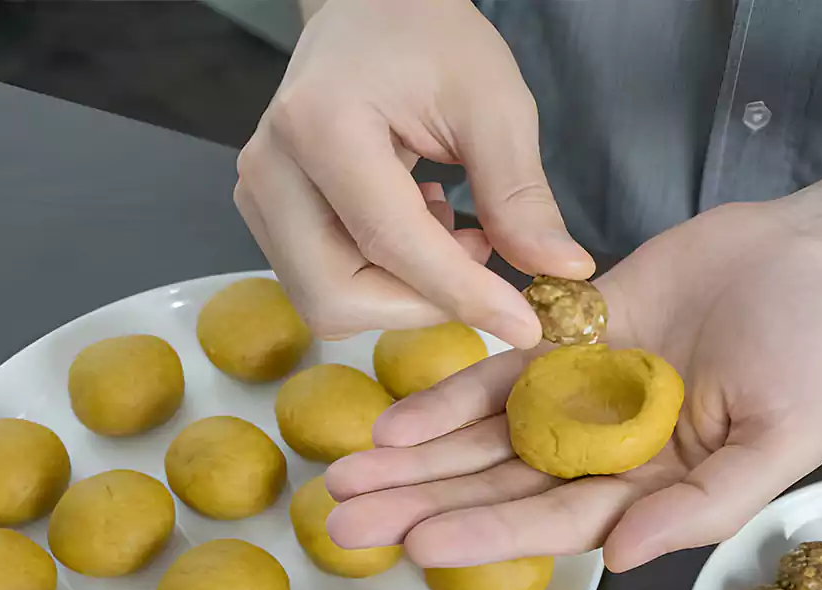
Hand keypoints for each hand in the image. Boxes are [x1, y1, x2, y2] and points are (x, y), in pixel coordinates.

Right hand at [234, 0, 593, 348]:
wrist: (371, 12)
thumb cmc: (431, 42)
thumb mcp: (494, 105)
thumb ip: (520, 195)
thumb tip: (563, 272)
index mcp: (322, 124)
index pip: (392, 242)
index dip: (462, 295)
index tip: (526, 326)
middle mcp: (271, 168)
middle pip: (340, 295)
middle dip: (424, 302)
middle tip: (480, 252)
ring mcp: (259, 194)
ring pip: (329, 302)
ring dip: (404, 291)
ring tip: (449, 227)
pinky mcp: (265, 214)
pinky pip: (324, 284)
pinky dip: (382, 278)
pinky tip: (416, 223)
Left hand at [323, 202, 821, 570]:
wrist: (803, 254)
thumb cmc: (812, 350)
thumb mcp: (784, 439)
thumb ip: (706, 504)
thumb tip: (619, 558)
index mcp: (651, 488)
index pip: (557, 521)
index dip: (488, 533)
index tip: (418, 542)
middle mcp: (602, 450)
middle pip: (499, 486)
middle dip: (422, 505)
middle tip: (344, 522)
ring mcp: (577, 396)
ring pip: (483, 436)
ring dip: (415, 458)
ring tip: (344, 476)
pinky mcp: (564, 342)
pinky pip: (496, 373)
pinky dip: (446, 396)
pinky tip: (394, 419)